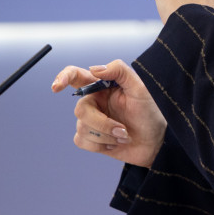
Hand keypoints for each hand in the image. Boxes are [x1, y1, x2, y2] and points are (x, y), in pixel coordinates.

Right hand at [51, 60, 165, 167]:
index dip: (63, 77)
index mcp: (102, 85)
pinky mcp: (91, 138)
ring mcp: (91, 120)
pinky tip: (115, 144)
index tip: (57, 87)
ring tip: (124, 136)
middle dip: (102, 123)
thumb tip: (94, 69)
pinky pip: (82, 141)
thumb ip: (119, 71)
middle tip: (123, 129)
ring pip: (82, 127)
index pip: (76, 76)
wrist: (156, 142)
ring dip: (106, 136)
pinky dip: (100, 145)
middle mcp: (94, 101)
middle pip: (80, 109)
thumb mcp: (140, 88)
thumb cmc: (150, 112)